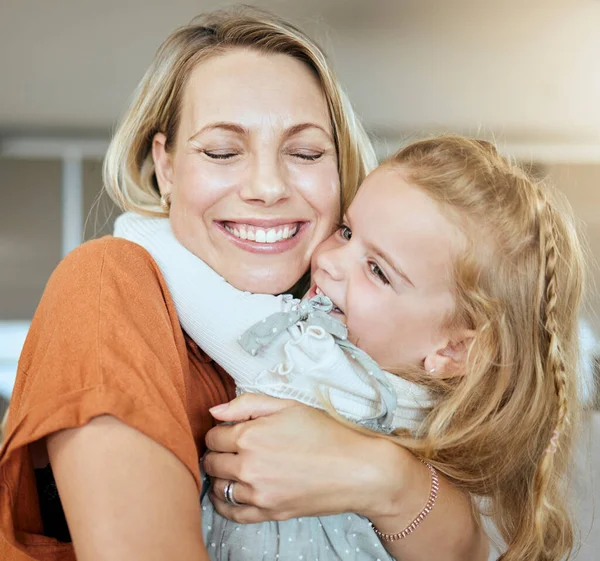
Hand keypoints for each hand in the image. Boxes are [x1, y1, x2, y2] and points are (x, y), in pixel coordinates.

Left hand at [203, 393, 410, 523]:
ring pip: (218, 487)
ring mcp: (257, 493)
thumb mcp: (288, 405)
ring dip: (221, 476)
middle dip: (217, 453)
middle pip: (212, 462)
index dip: (219, 431)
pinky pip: (231, 513)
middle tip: (232, 448)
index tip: (230, 431)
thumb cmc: (325, 433)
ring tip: (234, 468)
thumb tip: (213, 411)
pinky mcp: (268, 513)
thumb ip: (247, 404)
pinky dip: (224, 504)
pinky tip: (231, 493)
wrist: (356, 469)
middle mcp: (248, 466)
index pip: (213, 436)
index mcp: (250, 436)